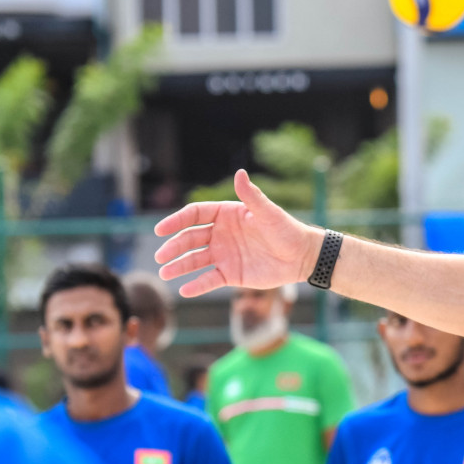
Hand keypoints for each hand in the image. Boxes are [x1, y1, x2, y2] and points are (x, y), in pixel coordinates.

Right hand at [154, 170, 321, 297]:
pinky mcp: (230, 274)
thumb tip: (240, 172)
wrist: (302, 257)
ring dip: (179, 266)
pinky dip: (197, 285)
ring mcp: (224, 254)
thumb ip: (252, 196)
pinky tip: (185, 290)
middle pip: (189, 238)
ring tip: (165, 273)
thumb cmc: (287, 230)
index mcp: (226, 214)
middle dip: (173, 247)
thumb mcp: (268, 213)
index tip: (161, 230)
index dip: (176, 221)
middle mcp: (220, 234)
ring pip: (195, 260)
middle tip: (160, 257)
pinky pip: (209, 279)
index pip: (194, 215)